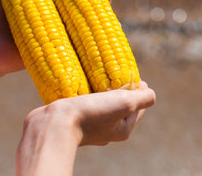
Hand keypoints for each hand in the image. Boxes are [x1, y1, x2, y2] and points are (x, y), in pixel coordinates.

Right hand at [16, 82, 155, 174]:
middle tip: (111, 72)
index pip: (139, 104)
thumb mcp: (126, 103)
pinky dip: (86, 91)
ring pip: (102, 100)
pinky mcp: (73, 118)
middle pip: (120, 101)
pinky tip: (82, 82)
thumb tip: (148, 89)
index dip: (137, 86)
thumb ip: (143, 98)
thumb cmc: (91, 113)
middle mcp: (107, 130)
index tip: (127, 73)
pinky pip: (85, 102)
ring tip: (96, 75)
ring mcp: (90, 125)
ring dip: (101, 87)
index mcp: (123, 129)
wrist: (52, 125)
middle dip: (118, 86)